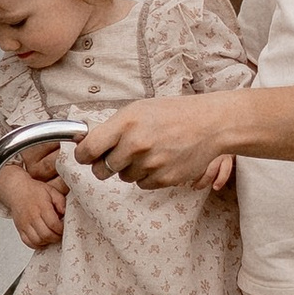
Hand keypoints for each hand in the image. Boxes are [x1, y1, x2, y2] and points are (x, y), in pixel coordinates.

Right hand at [0, 157, 67, 251]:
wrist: (16, 190)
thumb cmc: (34, 191)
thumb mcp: (51, 191)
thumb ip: (61, 201)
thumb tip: (66, 213)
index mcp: (42, 207)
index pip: (53, 224)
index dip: (61, 229)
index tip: (65, 228)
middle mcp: (32, 217)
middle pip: (46, 234)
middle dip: (56, 237)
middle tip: (61, 234)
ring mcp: (24, 224)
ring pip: (37, 241)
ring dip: (48, 242)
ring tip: (52, 237)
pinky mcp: (20, 229)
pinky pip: (28, 243)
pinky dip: (37, 245)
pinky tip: (43, 240)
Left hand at [75, 94, 238, 192]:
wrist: (210, 124)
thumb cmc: (172, 113)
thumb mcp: (139, 110)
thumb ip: (112, 127)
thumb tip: (84, 143)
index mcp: (126, 123)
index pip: (89, 149)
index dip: (83, 155)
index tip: (85, 156)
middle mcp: (136, 144)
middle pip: (102, 169)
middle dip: (105, 165)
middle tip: (117, 155)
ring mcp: (151, 164)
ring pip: (124, 177)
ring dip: (130, 168)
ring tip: (149, 151)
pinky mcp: (164, 179)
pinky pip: (142, 184)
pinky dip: (147, 175)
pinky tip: (161, 159)